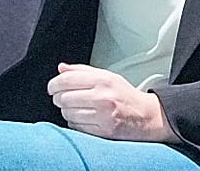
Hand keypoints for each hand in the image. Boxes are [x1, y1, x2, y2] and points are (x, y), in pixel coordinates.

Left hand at [47, 63, 172, 141]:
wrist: (147, 116)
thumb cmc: (125, 96)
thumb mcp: (107, 76)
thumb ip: (82, 71)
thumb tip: (61, 68)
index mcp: (102, 80)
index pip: (67, 80)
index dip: (54, 84)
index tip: (52, 87)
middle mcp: (102, 96)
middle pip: (64, 98)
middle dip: (59, 99)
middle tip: (63, 98)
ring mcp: (103, 115)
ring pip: (68, 113)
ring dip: (67, 111)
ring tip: (75, 108)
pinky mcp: (103, 131)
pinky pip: (76, 127)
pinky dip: (75, 123)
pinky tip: (83, 118)